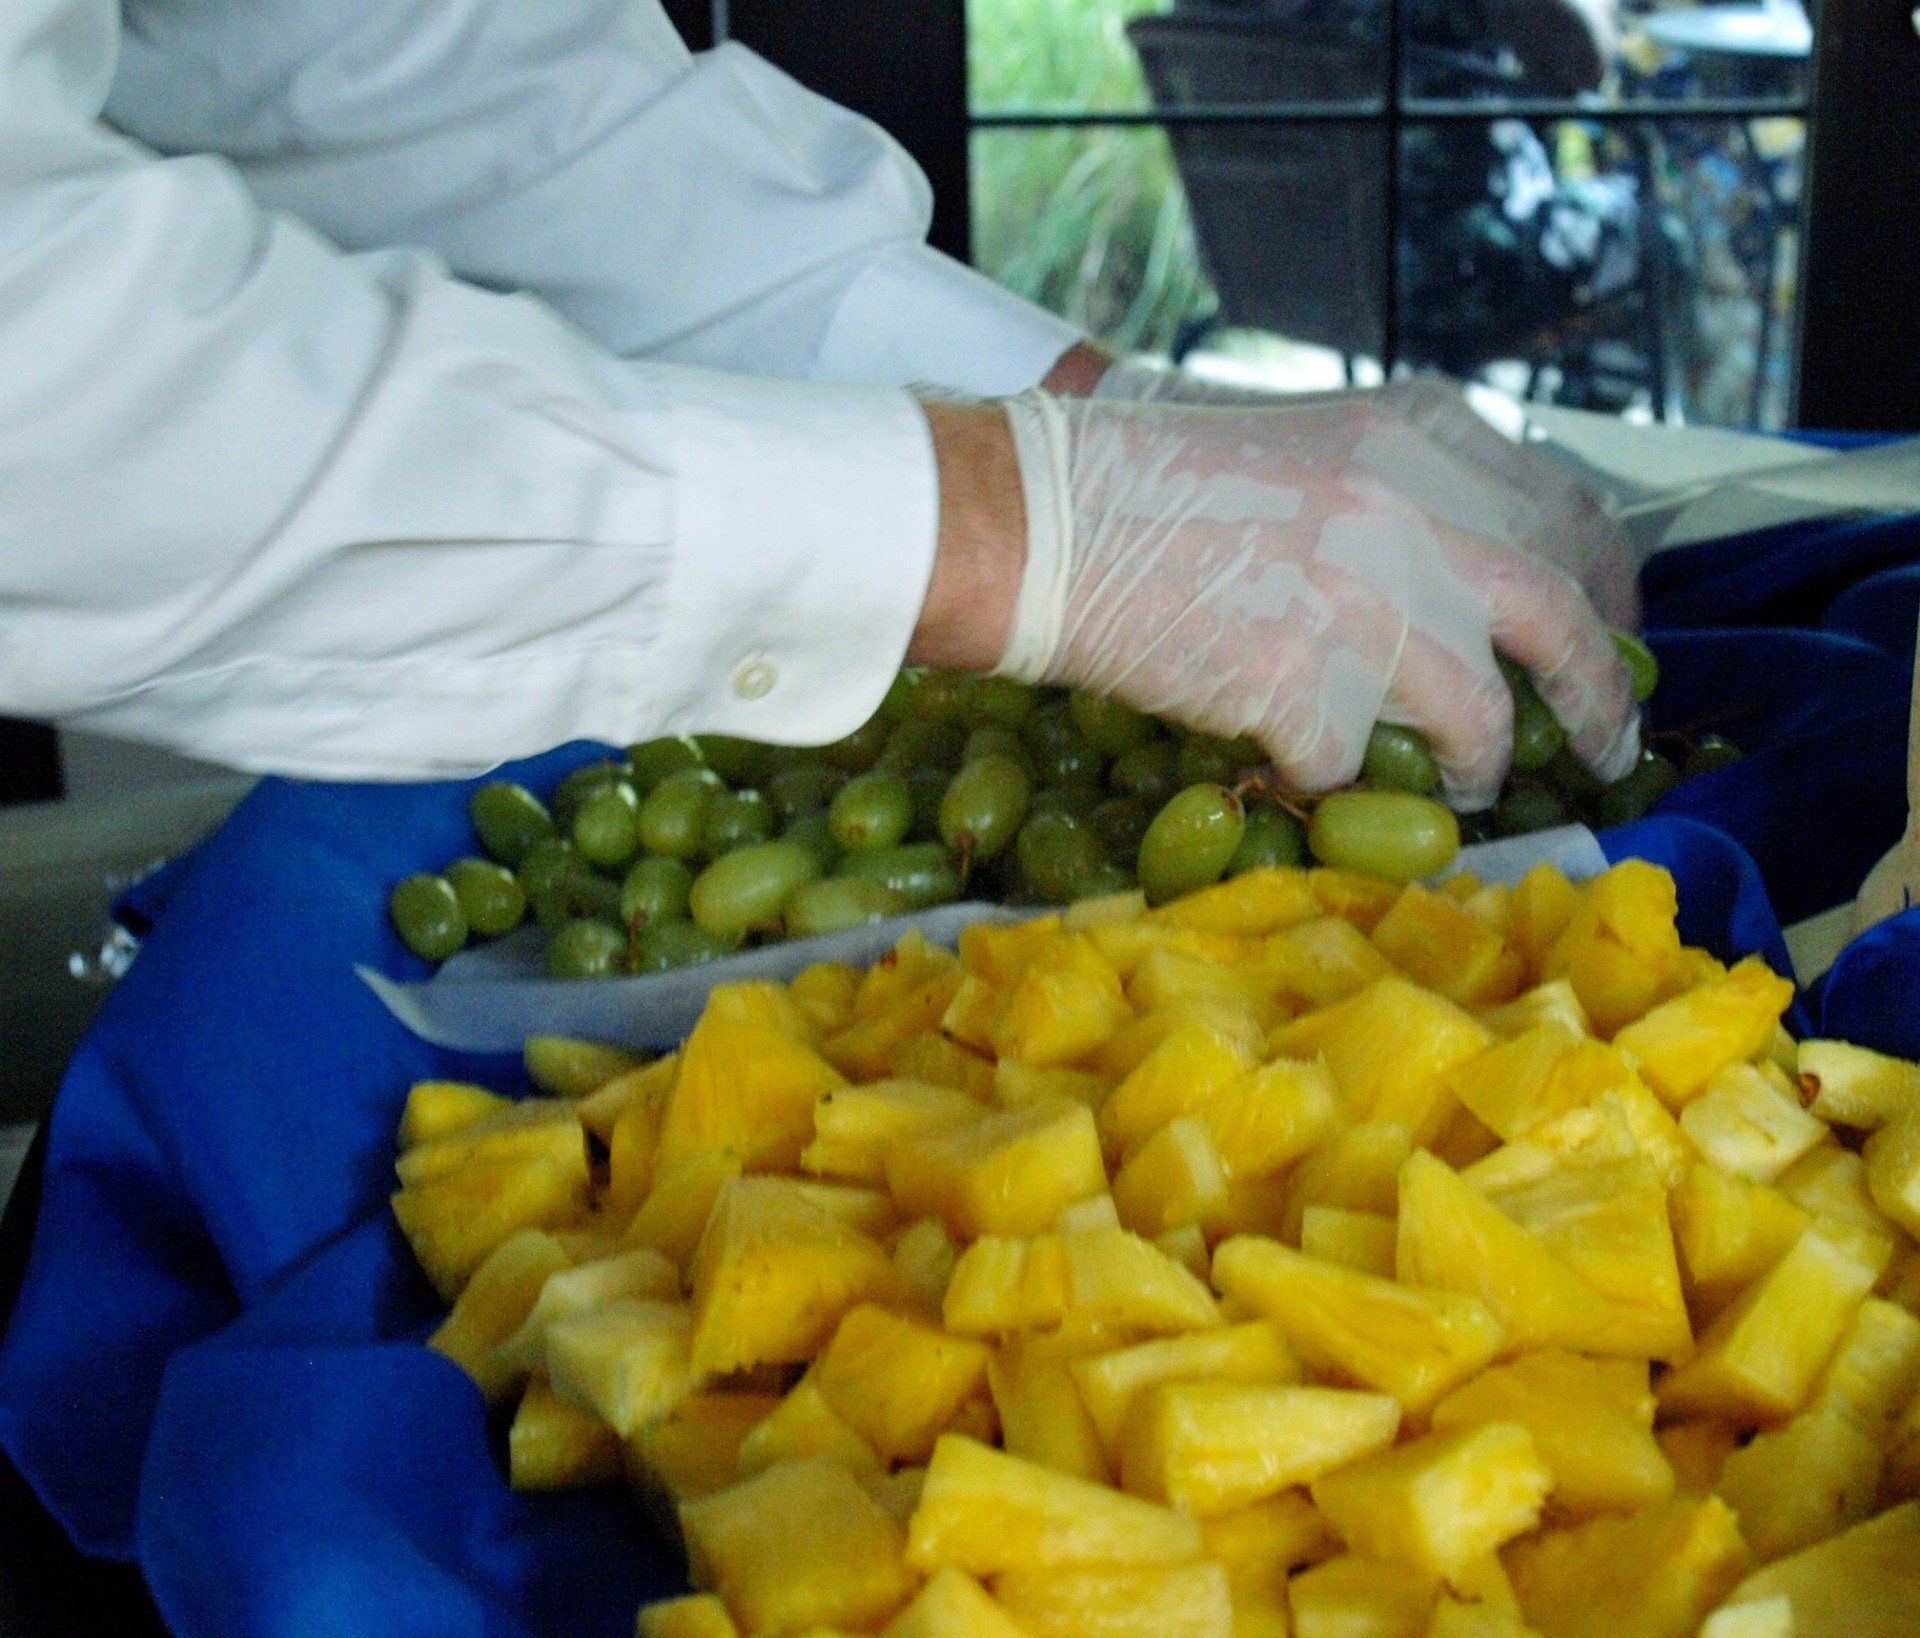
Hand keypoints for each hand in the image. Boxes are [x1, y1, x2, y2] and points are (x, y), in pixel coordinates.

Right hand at [985, 388, 1639, 809]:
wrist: (1041, 519)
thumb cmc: (1151, 479)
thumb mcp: (1310, 444)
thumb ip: (1407, 491)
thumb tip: (1484, 579)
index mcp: (1425, 435)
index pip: (1574, 519)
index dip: (1606, 593)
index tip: (1608, 638)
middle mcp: (1418, 511)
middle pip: (1563, 622)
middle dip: (1599, 699)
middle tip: (1606, 747)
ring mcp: (1365, 602)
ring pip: (1482, 718)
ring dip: (1481, 765)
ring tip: (1468, 785)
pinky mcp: (1303, 687)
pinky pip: (1354, 766)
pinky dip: (1334, 776)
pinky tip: (1306, 765)